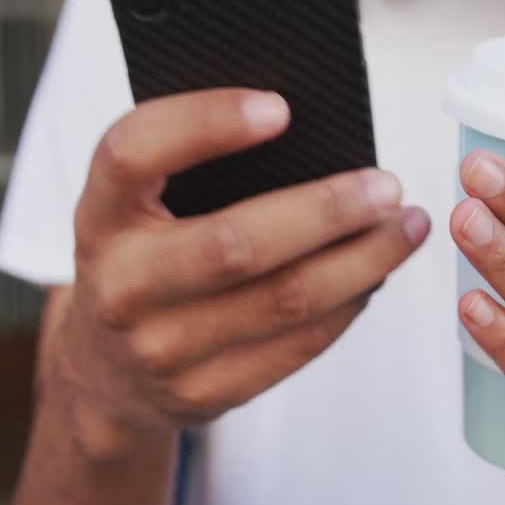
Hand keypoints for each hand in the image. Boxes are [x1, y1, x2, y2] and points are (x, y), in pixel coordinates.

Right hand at [45, 88, 429, 460]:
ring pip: (283, 301)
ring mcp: (158, 349)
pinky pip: (295, 347)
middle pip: (236, 245)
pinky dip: (347, 306)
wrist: (103, 374)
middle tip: (387, 186)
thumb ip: (189, 164)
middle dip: (328, 211)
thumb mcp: (133, 206)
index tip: (281, 109)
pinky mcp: (201, 394)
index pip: (134, 152)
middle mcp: (119, 284)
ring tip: (405, 227)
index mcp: (99, 214)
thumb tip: (308, 128)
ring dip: (362, 261)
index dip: (206, 123)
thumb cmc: (140, 258)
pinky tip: (374, 275)